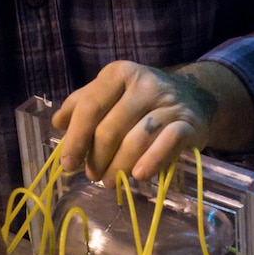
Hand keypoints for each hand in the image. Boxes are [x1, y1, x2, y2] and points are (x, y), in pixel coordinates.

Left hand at [52, 61, 219, 182]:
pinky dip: (152, 162)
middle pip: (111, 128)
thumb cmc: (143, 98)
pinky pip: (167, 144)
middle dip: (97, 158)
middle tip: (92, 175)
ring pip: (136, 140)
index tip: (68, 164)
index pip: (91, 106)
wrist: (196, 95)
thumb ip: (83, 103)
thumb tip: (57, 122)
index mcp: (120, 73)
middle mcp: (145, 83)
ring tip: (110, 181)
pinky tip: (139, 176)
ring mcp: (169, 103)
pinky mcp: (189, 123)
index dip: (76, 138)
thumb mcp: (112, 92)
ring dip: (119, 167)